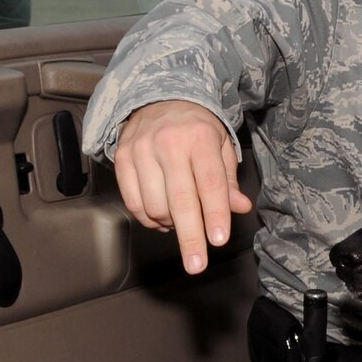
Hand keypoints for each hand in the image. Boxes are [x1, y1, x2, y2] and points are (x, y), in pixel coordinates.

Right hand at [113, 99, 253, 272]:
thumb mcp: (220, 146)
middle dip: (190, 237)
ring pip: (154, 205)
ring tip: (181, 222)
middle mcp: (168, 143)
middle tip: (196, 264)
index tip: (218, 240)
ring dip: (170, 225)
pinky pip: (133, 203)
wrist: (158, 97)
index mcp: (199, 137)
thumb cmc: (195, 128)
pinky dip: (148, 219)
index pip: (209, 183)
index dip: (214, 214)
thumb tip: (240, 207)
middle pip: (180, 200)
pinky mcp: (121, 159)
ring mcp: (141, 151)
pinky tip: (162, 218)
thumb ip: (228, 179)